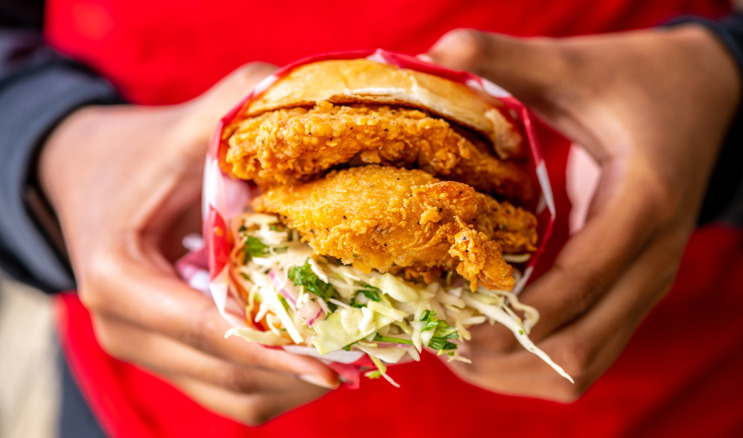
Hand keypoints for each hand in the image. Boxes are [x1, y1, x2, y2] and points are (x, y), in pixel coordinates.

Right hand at [39, 63, 339, 424]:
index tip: (334, 360)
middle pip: (226, 374)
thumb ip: (236, 106)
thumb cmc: (133, 155)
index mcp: (119, 279)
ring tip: (354, 357)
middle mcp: (125, 329)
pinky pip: (229, 391)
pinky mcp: (166, 357)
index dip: (273, 349)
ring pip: (232, 396)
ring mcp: (145, 350)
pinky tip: (319, 353)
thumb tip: (309, 100)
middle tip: (366, 351)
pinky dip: (276, 382)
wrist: (84, 178)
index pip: (206, 329)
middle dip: (297, 369)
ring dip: (293, 384)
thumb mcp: (178, 128)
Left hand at [426, 26, 740, 400]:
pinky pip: (586, 353)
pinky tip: (489, 336)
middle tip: (439, 335)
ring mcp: (643, 284)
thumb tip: (440, 46)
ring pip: (582, 367)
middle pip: (579, 349)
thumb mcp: (578, 67)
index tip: (452, 318)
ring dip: (515, 369)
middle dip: (503, 355)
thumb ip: (511, 58)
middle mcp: (650, 260)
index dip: (514, 312)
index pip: (581, 282)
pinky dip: (534, 360)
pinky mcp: (630, 293)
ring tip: (455, 346)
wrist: (710, 102)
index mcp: (641, 204)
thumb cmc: (641, 84)